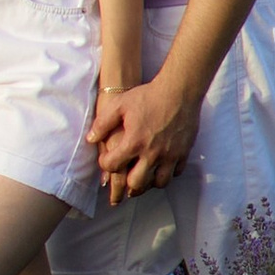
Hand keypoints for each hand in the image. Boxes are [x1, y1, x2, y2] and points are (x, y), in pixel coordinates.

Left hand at [88, 76, 199, 201]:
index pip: (113, 166)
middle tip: (126, 178)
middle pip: (137, 184)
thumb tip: (91, 139)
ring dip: (150, 182)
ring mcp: (170, 155)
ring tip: (145, 176)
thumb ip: (103, 123)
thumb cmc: (148, 96)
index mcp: (134, 142)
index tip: (107, 160)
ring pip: (159, 183)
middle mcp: (152, 153)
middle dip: (128, 185)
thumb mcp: (120, 104)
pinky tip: (162, 166)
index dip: (106, 165)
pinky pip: (176, 173)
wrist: (179, 90)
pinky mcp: (184, 152)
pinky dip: (168, 173)